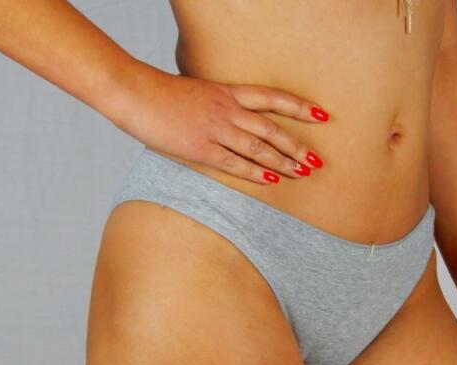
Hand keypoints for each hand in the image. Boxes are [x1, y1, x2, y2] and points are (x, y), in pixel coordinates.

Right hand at [107, 62, 328, 184]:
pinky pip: (235, 163)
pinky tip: (271, 181)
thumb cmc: (161, 94)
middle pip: (272, 128)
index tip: (321, 115)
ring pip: (259, 147)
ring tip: (302, 173)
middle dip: (297, 146)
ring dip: (283, 162)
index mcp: (227, 92)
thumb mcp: (197, 93)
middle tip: (316, 160)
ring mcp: (216, 129)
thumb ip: (217, 105)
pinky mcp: (201, 148)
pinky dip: (255, 173)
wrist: (135, 93)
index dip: (299, 107)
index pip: (272, 98)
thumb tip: (230, 119)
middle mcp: (228, 109)